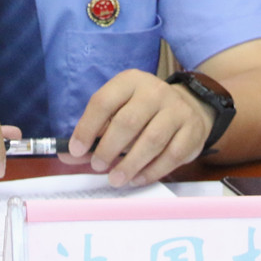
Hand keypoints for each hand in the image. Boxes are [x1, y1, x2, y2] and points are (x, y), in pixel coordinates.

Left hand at [62, 69, 211, 186]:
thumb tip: (68, 154)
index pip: (103, 102)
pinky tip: (137, 179)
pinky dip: (152, 171)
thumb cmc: (144, 112)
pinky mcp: (192, 130)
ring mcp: (177, 110)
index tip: (76, 150)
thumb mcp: (118, 111)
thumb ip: (94, 132)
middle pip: (127, 122)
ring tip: (115, 179)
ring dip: (130, 164)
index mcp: (130, 81)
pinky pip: (171, 155)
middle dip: (108, 148)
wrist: (189, 107)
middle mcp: (155, 91)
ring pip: (151, 140)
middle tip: (97, 166)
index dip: (87, 127)